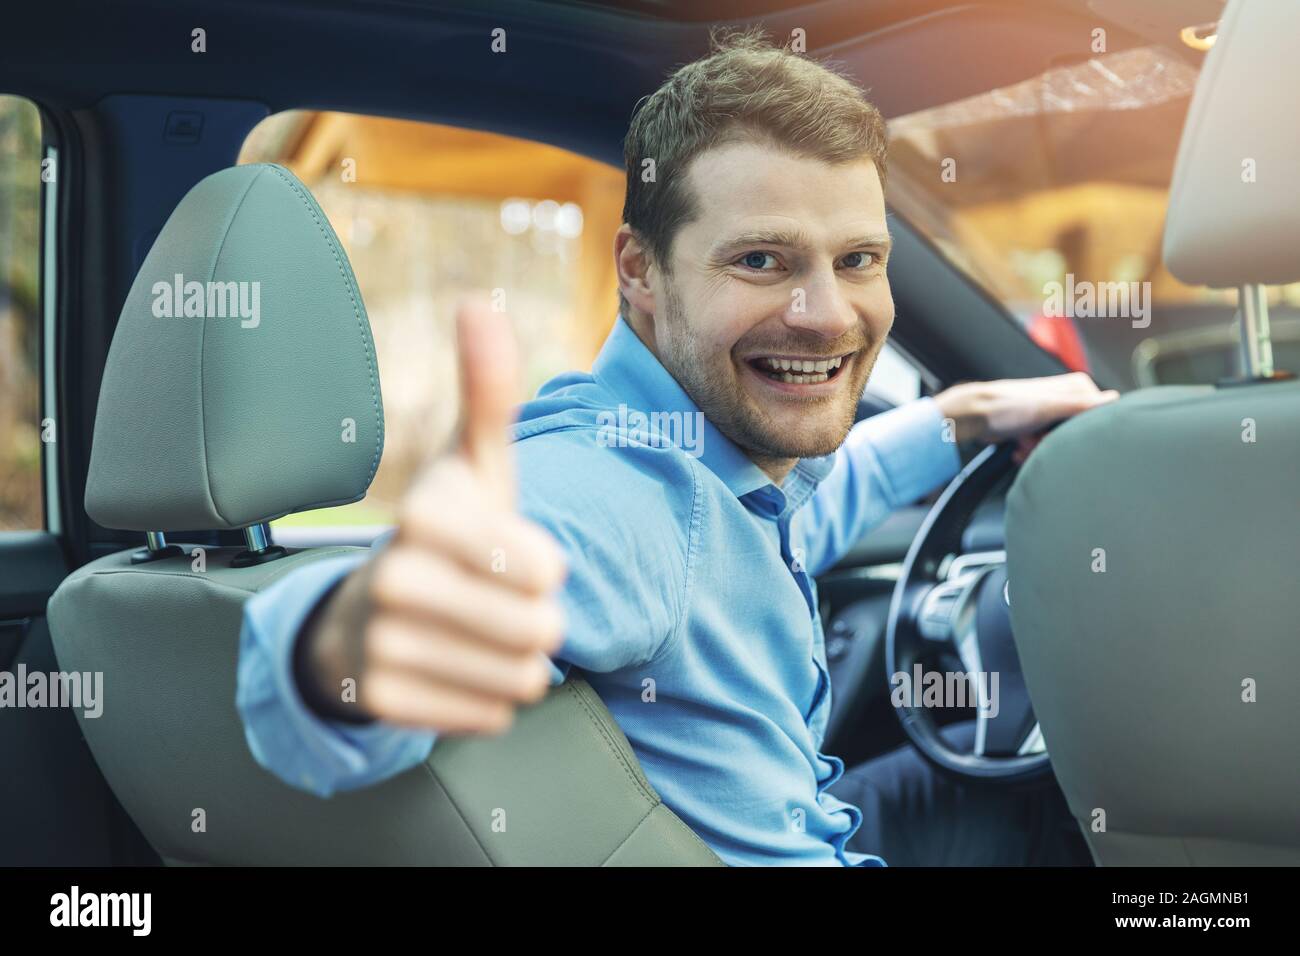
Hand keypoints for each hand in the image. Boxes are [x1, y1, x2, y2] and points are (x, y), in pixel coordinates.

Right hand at [300, 298, 567, 732]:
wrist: (367, 610)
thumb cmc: (442, 530)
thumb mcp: (470, 463)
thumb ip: (487, 391)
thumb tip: (480, 306)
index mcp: (425, 516)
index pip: (547, 569)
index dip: (545, 568)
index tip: (511, 554)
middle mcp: (395, 579)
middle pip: (540, 628)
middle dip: (536, 619)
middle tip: (495, 599)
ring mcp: (384, 646)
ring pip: (523, 677)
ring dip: (518, 661)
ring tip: (477, 631)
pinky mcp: (387, 703)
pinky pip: (492, 716)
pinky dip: (489, 698)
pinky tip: (456, 666)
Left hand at [934, 372, 1118, 461]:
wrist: (973, 415)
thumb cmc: (1006, 406)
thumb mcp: (1049, 406)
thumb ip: (1082, 404)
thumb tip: (1115, 400)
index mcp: (1076, 387)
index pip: (1099, 415)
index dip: (1081, 432)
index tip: (1063, 436)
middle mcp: (1065, 397)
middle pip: (1077, 432)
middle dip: (1057, 443)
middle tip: (1039, 443)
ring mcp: (1049, 412)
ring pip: (1059, 442)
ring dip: (1041, 449)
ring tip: (1025, 446)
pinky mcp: (1035, 426)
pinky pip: (1043, 445)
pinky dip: (1031, 451)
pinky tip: (1019, 450)